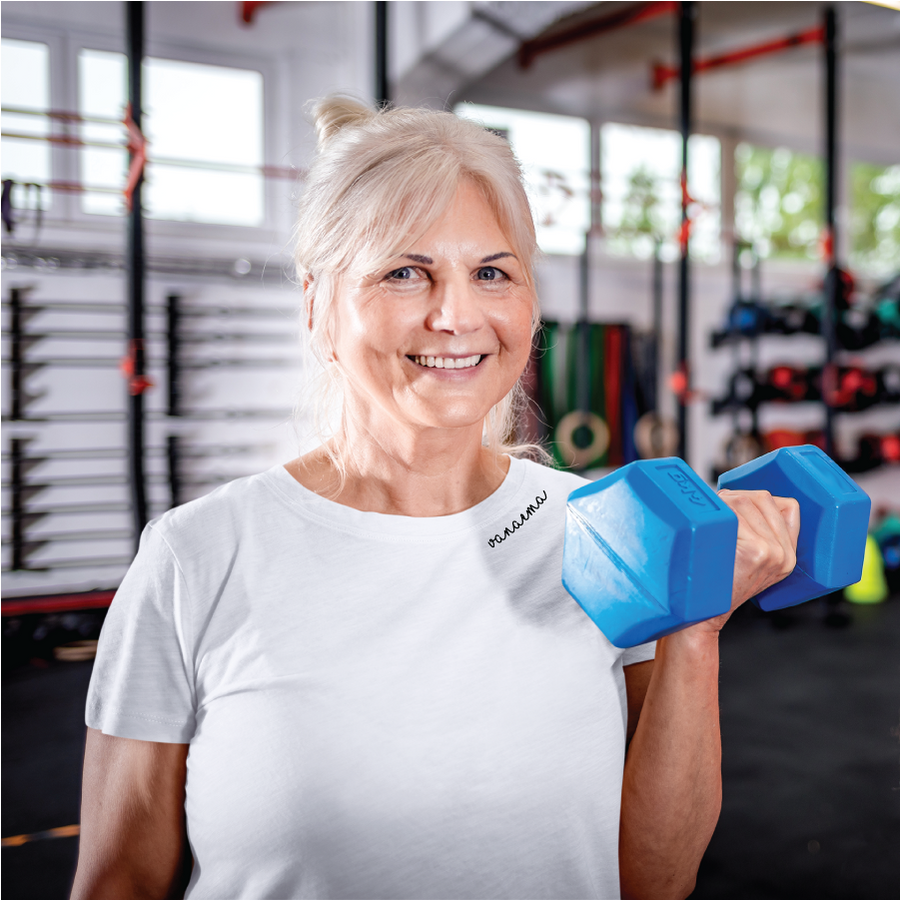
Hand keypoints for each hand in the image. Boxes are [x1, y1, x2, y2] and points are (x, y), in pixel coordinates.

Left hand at [692, 489, 799, 634]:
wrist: (703, 615)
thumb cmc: (719, 585)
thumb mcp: (752, 565)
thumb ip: (762, 535)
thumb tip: (749, 499)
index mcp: (788, 557)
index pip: (788, 506)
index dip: (759, 500)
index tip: (739, 507)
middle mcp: (784, 555)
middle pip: (764, 499)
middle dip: (737, 497)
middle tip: (717, 509)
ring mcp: (771, 553)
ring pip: (746, 502)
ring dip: (724, 502)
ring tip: (712, 519)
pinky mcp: (754, 551)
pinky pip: (733, 515)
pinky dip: (718, 514)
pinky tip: (709, 527)